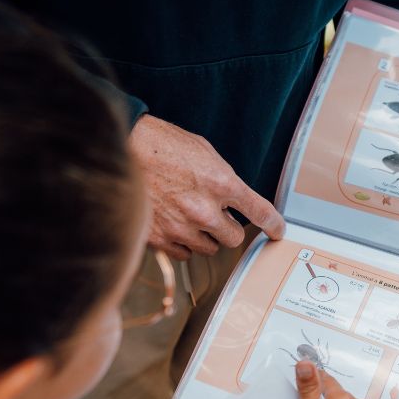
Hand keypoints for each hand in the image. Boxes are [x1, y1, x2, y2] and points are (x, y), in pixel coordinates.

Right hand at [129, 115, 285, 259]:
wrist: (121, 150)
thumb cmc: (161, 145)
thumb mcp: (204, 152)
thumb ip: (223, 179)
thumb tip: (234, 198)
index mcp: (221, 183)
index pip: (260, 212)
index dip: (274, 224)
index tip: (278, 230)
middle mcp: (204, 210)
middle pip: (233, 239)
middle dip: (228, 228)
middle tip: (215, 214)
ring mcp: (181, 227)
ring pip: (208, 248)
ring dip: (205, 237)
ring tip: (189, 216)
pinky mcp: (159, 238)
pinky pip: (183, 253)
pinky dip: (183, 243)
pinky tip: (174, 225)